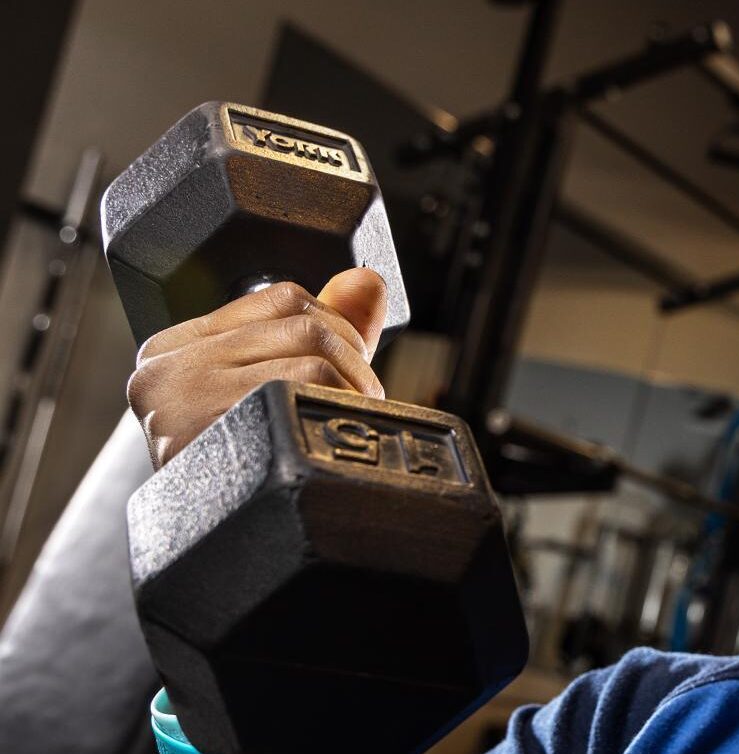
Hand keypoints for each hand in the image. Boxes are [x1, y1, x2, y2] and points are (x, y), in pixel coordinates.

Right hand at [127, 268, 387, 468]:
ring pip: (314, 350)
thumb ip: (322, 328)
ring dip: (355, 390)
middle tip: (356, 408)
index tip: (346, 372)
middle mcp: (164, 369)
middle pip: (305, 321)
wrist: (225, 557)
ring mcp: (180, 397)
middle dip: (354, 363)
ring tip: (344, 428)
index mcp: (170, 352)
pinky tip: (329, 442)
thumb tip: (367, 281)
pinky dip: (337, 407)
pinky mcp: (205, 424)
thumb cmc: (249, 474)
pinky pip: (304, 382)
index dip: (337, 329)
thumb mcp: (274, 386)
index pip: (280, 296)